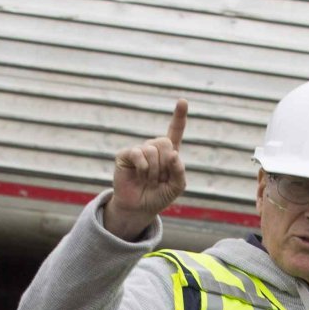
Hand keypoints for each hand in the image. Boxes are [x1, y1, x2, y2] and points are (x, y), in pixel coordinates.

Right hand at [102, 100, 187, 240]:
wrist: (139, 208)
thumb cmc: (158, 196)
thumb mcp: (177, 187)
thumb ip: (180, 172)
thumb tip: (174, 154)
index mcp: (169, 153)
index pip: (175, 131)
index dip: (179, 116)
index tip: (183, 101)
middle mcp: (153, 148)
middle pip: (165, 142)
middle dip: (165, 164)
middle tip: (159, 179)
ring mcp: (139, 150)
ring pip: (153, 149)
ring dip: (154, 171)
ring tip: (148, 180)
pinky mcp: (126, 155)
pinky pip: (139, 154)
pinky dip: (143, 168)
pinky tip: (139, 176)